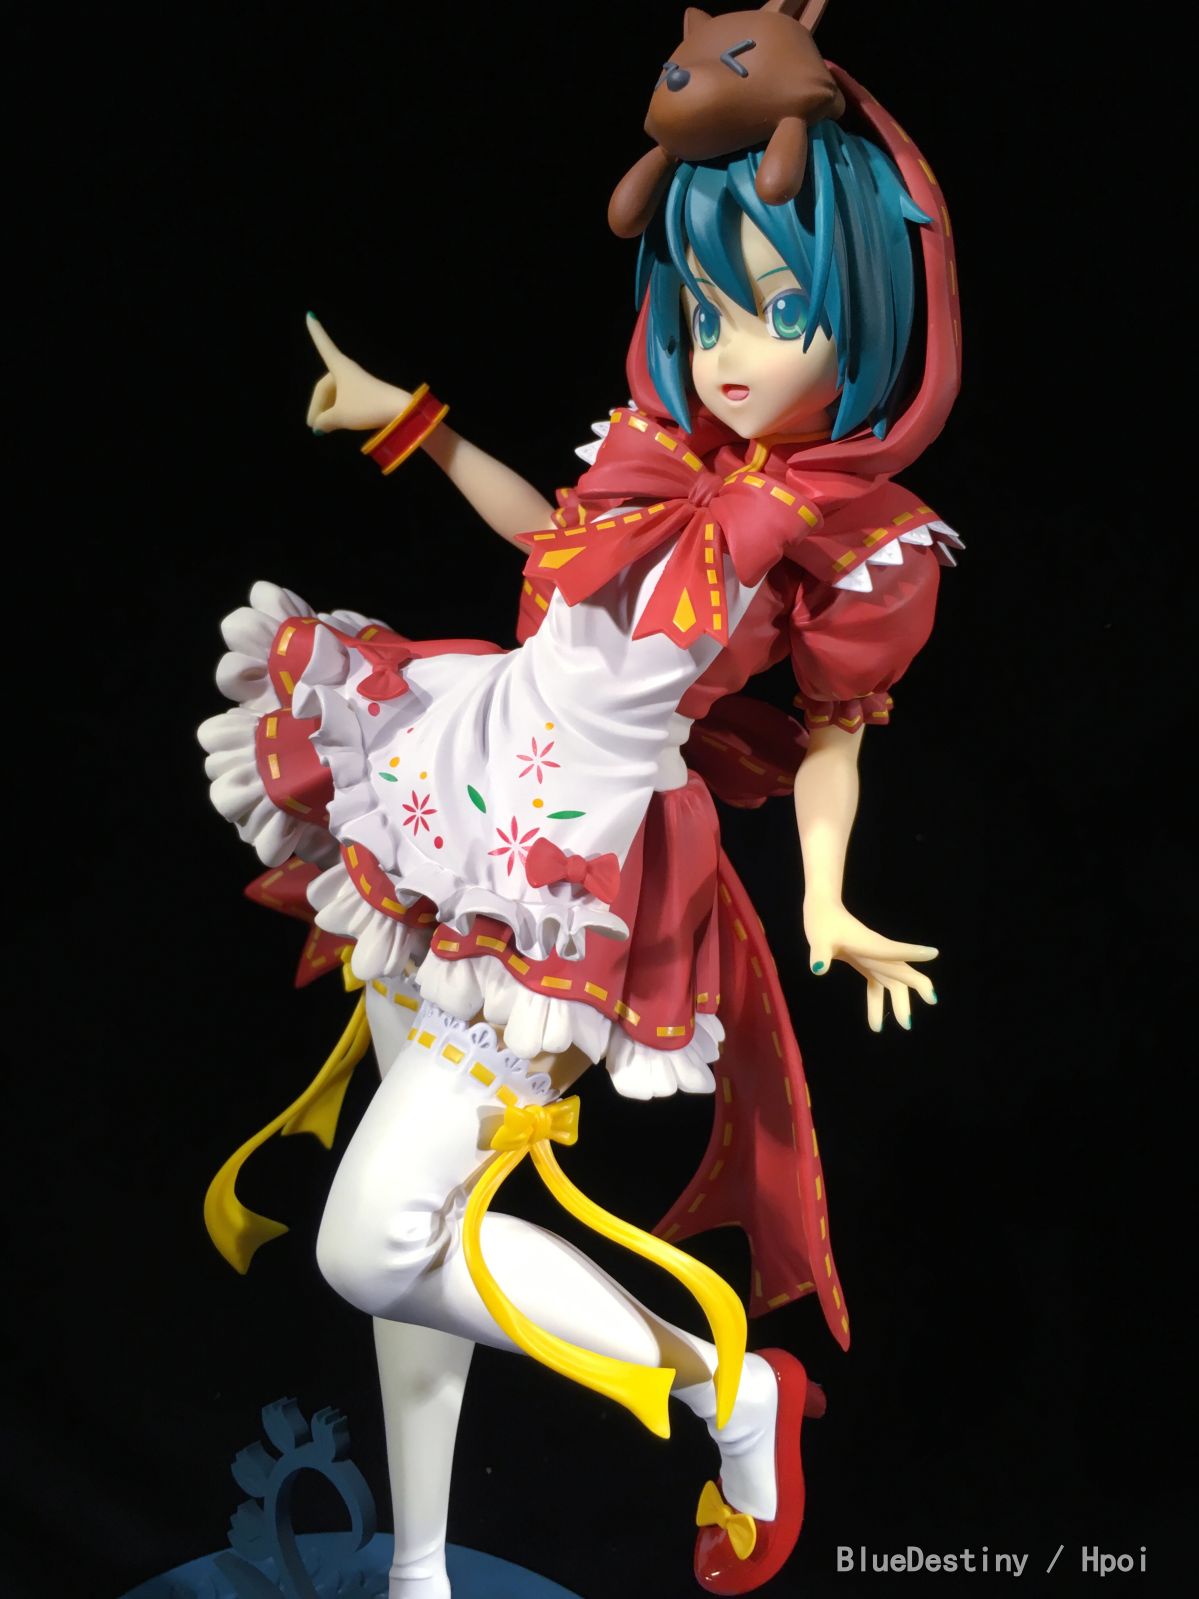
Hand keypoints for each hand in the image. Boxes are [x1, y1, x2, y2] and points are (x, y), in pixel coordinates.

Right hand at [305, 313, 412, 432]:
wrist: (399, 412)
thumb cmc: (367, 407)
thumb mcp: (340, 416)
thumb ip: (325, 421)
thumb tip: (319, 427)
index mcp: (339, 367)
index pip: (323, 345)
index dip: (316, 332)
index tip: (310, 315)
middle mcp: (348, 371)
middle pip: (326, 386)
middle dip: (318, 406)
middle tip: (312, 426)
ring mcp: (358, 383)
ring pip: (336, 395)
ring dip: (328, 411)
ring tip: (323, 428)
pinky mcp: (367, 394)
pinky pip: (346, 399)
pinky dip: (339, 411)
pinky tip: (338, 424)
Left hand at [803, 900, 937, 1031]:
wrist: (822, 911)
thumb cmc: (822, 921)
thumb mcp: (818, 939)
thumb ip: (819, 953)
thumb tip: (818, 969)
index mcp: (870, 944)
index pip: (893, 950)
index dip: (913, 952)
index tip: (933, 953)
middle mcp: (877, 952)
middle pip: (900, 971)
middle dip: (912, 990)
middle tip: (920, 1011)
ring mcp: (873, 958)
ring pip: (892, 982)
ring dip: (898, 1003)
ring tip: (904, 1026)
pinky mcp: (865, 962)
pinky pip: (876, 986)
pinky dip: (877, 1003)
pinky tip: (876, 1024)